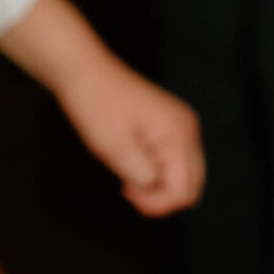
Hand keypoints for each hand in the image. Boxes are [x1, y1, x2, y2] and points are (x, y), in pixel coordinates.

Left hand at [54, 58, 205, 217]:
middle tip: (127, 189)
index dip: (157, 204)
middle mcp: (188, 129)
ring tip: (125, 172)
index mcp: (179, 135)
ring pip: (183, 175)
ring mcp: (181, 124)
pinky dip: (155, 168)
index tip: (126, 192)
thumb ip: (142, 177)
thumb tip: (157, 192)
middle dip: (161, 196)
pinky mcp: (170, 123)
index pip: (185, 192)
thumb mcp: (115, 149)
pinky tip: (130, 160)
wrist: (82, 69)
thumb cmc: (95, 104)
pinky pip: (173, 159)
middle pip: (191, 186)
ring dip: (157, 183)